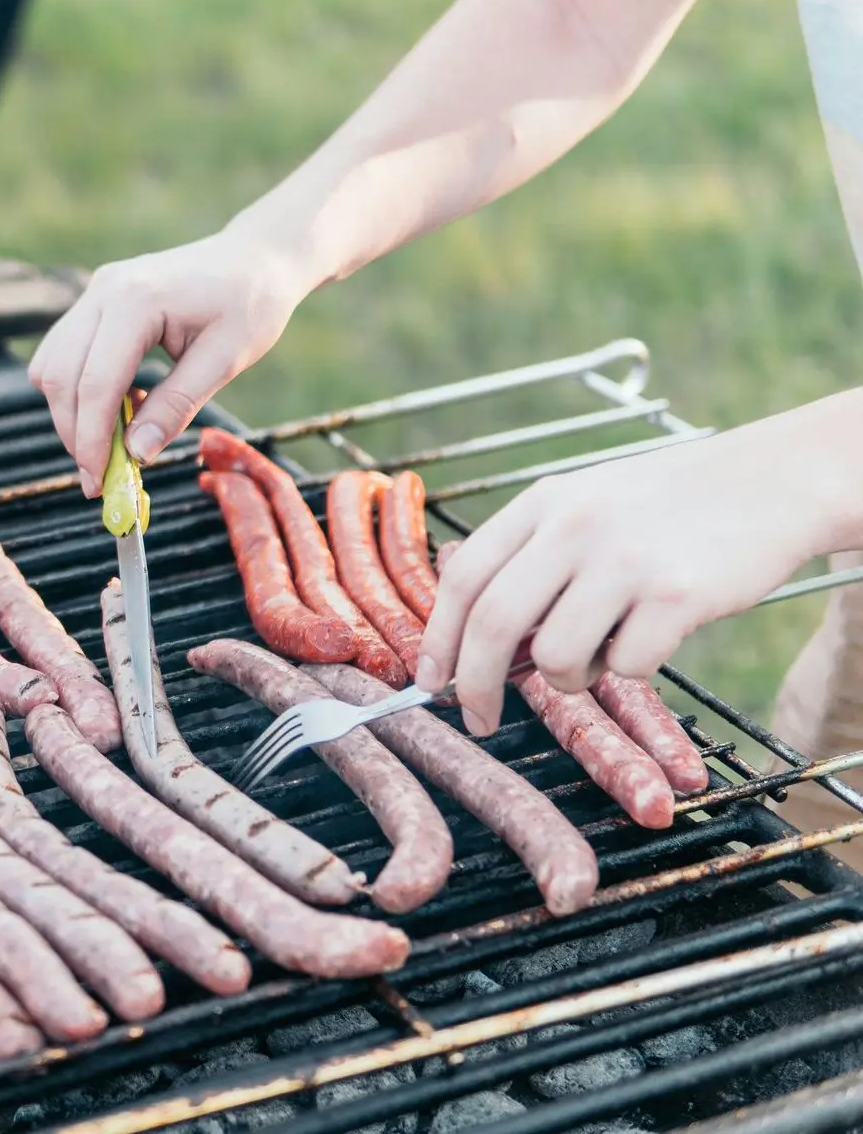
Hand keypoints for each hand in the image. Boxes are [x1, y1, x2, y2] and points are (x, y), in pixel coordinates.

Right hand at [28, 225, 308, 497]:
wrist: (255, 257)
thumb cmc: (250, 303)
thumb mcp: (224, 361)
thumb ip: (176, 406)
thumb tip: (136, 455)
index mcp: (137, 301)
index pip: (96, 383)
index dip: (92, 440)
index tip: (100, 482)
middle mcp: (104, 291)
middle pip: (61, 377)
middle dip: (74, 434)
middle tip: (98, 479)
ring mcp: (95, 293)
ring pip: (52, 365)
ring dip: (70, 413)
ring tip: (110, 445)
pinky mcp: (95, 301)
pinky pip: (63, 352)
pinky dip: (78, 390)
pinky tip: (117, 408)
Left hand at [416, 397, 862, 733]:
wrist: (771, 480)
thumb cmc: (667, 506)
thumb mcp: (585, 504)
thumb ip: (531, 557)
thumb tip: (476, 641)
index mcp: (544, 503)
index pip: (463, 577)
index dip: (437, 638)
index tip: (429, 681)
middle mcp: (575, 527)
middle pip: (493, 624)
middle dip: (475, 685)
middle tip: (479, 719)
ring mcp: (625, 560)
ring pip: (556, 657)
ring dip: (570, 677)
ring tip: (602, 648)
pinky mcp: (677, 595)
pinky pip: (626, 666)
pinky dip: (633, 667)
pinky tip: (655, 632)